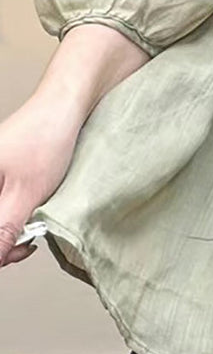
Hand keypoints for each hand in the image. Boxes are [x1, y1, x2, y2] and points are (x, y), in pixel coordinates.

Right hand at [0, 96, 80, 267]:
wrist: (66, 104)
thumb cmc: (45, 139)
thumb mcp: (24, 196)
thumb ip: (3, 232)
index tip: (18, 250)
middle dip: (4, 239)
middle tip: (28, 240)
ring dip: (11, 227)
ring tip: (33, 221)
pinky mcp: (1, 174)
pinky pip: (1, 203)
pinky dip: (15, 212)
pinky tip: (32, 208)